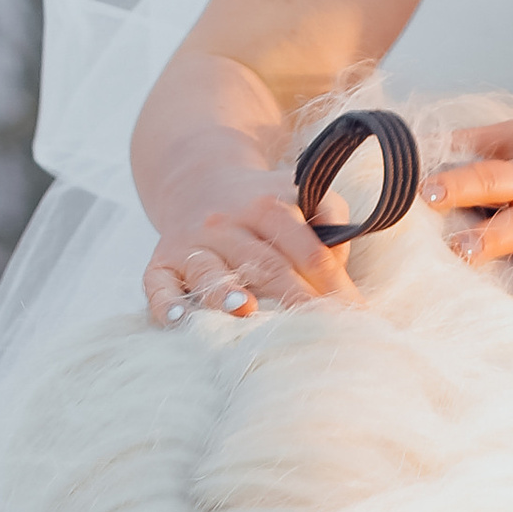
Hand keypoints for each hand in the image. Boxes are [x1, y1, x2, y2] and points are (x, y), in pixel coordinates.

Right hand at [142, 163, 361, 325]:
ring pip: (209, 270)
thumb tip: (338, 266)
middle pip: (264, 264)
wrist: (199, 181)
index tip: (354, 316)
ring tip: (245, 311)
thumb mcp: (300, 194)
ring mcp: (192, 243)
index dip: (333, 283)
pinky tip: (178, 319)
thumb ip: (329, 218)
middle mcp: (226, 223)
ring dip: (226, 292)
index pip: (306, 249)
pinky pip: (158, 284)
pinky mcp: (162, 261)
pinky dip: (165, 302)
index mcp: (268, 207)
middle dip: (293, 299)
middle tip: (317, 330)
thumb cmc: (262, 205)